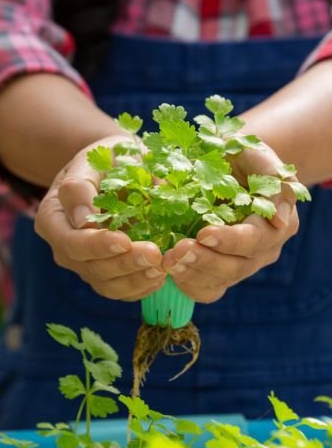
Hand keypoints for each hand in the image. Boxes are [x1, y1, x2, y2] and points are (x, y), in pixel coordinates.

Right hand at [34, 135, 165, 300]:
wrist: (119, 168)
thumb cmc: (106, 159)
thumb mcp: (92, 159)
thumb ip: (81, 186)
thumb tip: (83, 219)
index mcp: (52, 218)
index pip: (69, 241)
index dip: (96, 245)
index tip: (124, 240)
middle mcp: (64, 246)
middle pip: (88, 267)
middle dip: (123, 263)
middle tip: (155, 254)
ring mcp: (85, 263)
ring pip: (106, 284)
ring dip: (135, 279)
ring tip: (163, 266)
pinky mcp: (107, 274)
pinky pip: (122, 290)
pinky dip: (143, 286)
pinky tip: (162, 274)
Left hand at [163, 142, 299, 302]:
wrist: (225, 166)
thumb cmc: (242, 158)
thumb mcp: (260, 158)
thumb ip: (274, 182)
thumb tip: (280, 222)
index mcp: (276, 224)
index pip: (255, 240)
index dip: (230, 240)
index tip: (204, 233)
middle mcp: (262, 250)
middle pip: (236, 267)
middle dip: (205, 261)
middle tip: (177, 251)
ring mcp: (240, 264)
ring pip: (220, 281)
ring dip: (191, 274)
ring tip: (167, 261)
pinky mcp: (218, 273)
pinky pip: (205, 289)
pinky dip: (186, 283)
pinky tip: (167, 271)